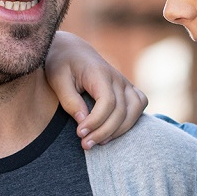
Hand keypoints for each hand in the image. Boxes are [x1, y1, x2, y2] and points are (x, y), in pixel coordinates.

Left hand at [44, 30, 147, 147]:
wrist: (72, 51)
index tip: (79, 133)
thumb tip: (82, 121)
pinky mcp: (128, 89)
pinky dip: (130, 121)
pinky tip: (111, 133)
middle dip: (103, 132)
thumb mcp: (57, 80)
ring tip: (98, 142)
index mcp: (99, 73)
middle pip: (120, 111)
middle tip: (85, 144)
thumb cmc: (61, 65)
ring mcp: (125, 83)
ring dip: (119, 130)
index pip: (107, 102)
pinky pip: (139, 106)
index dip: (95, 121)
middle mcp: (117, 78)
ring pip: (134, 110)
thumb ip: (69, 100)